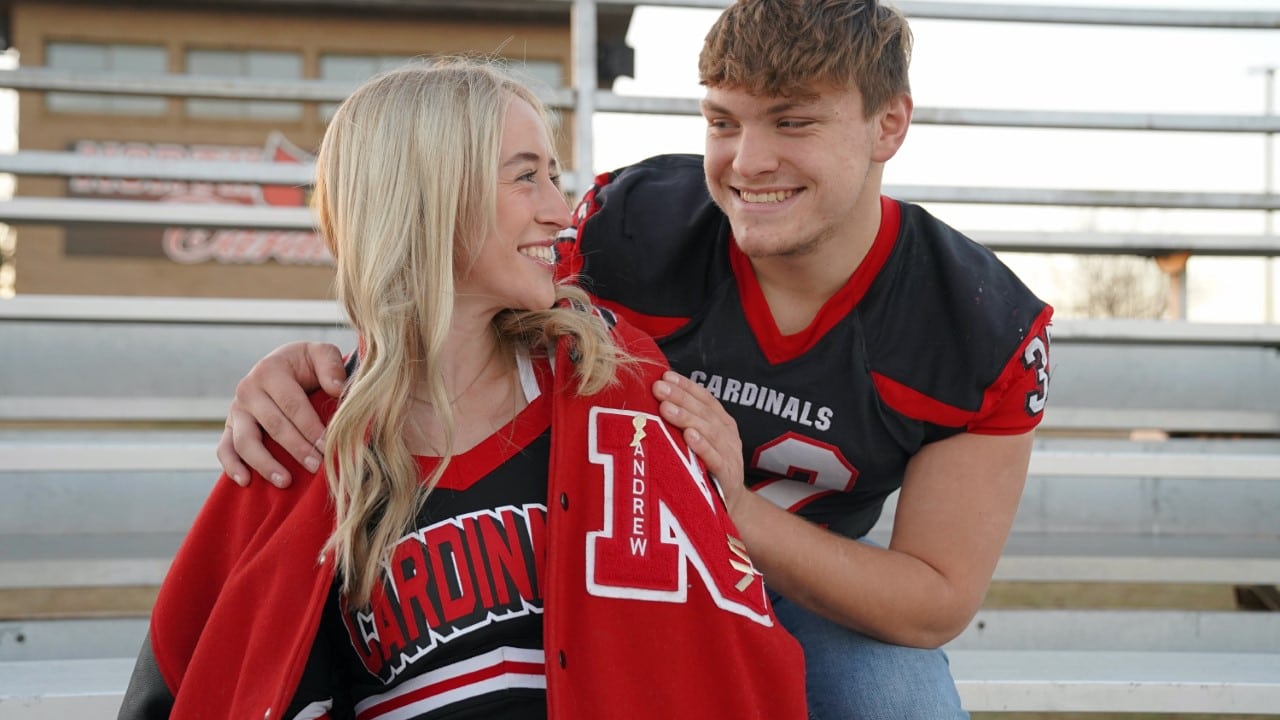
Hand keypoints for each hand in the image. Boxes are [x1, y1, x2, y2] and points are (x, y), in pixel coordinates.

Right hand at [216, 342, 345, 487]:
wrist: (282, 367)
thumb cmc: (306, 364)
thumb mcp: (320, 354)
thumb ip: (331, 365)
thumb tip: (336, 388)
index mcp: (270, 370)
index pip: (292, 404)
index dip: (310, 427)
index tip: (327, 446)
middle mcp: (248, 389)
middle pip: (273, 425)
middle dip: (297, 448)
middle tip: (317, 466)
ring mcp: (236, 410)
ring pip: (246, 441)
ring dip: (265, 463)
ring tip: (286, 481)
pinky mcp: (230, 426)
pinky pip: (225, 448)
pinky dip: (232, 466)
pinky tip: (246, 481)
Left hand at [652, 370, 747, 513]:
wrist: (730, 509)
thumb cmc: (707, 472)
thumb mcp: (699, 445)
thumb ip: (685, 424)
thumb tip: (655, 401)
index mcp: (722, 424)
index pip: (705, 399)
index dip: (686, 386)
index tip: (665, 376)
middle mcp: (728, 436)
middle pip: (704, 412)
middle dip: (681, 397)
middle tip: (659, 388)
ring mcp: (730, 456)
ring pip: (709, 431)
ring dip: (687, 417)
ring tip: (667, 408)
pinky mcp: (727, 478)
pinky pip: (715, 459)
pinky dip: (702, 446)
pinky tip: (688, 436)